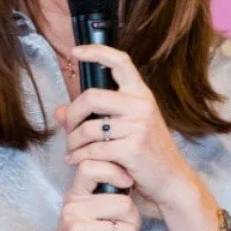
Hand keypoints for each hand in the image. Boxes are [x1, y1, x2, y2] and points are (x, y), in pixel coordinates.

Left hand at [55, 44, 205, 208]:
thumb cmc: (146, 150)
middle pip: (91, 97)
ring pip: (88, 128)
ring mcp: (138, 126)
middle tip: (68, 127)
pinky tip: (75, 161)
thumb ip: (93, 116)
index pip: (120, 61)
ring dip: (73, 142)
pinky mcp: (132, 149)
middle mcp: (141, 105)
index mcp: (140, 93)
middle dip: (72, 114)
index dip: (96, 52)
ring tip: (72, 149)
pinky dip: (79, 157)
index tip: (76, 51)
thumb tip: (60, 111)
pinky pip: (93, 150)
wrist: (170, 179)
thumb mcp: (126, 126)